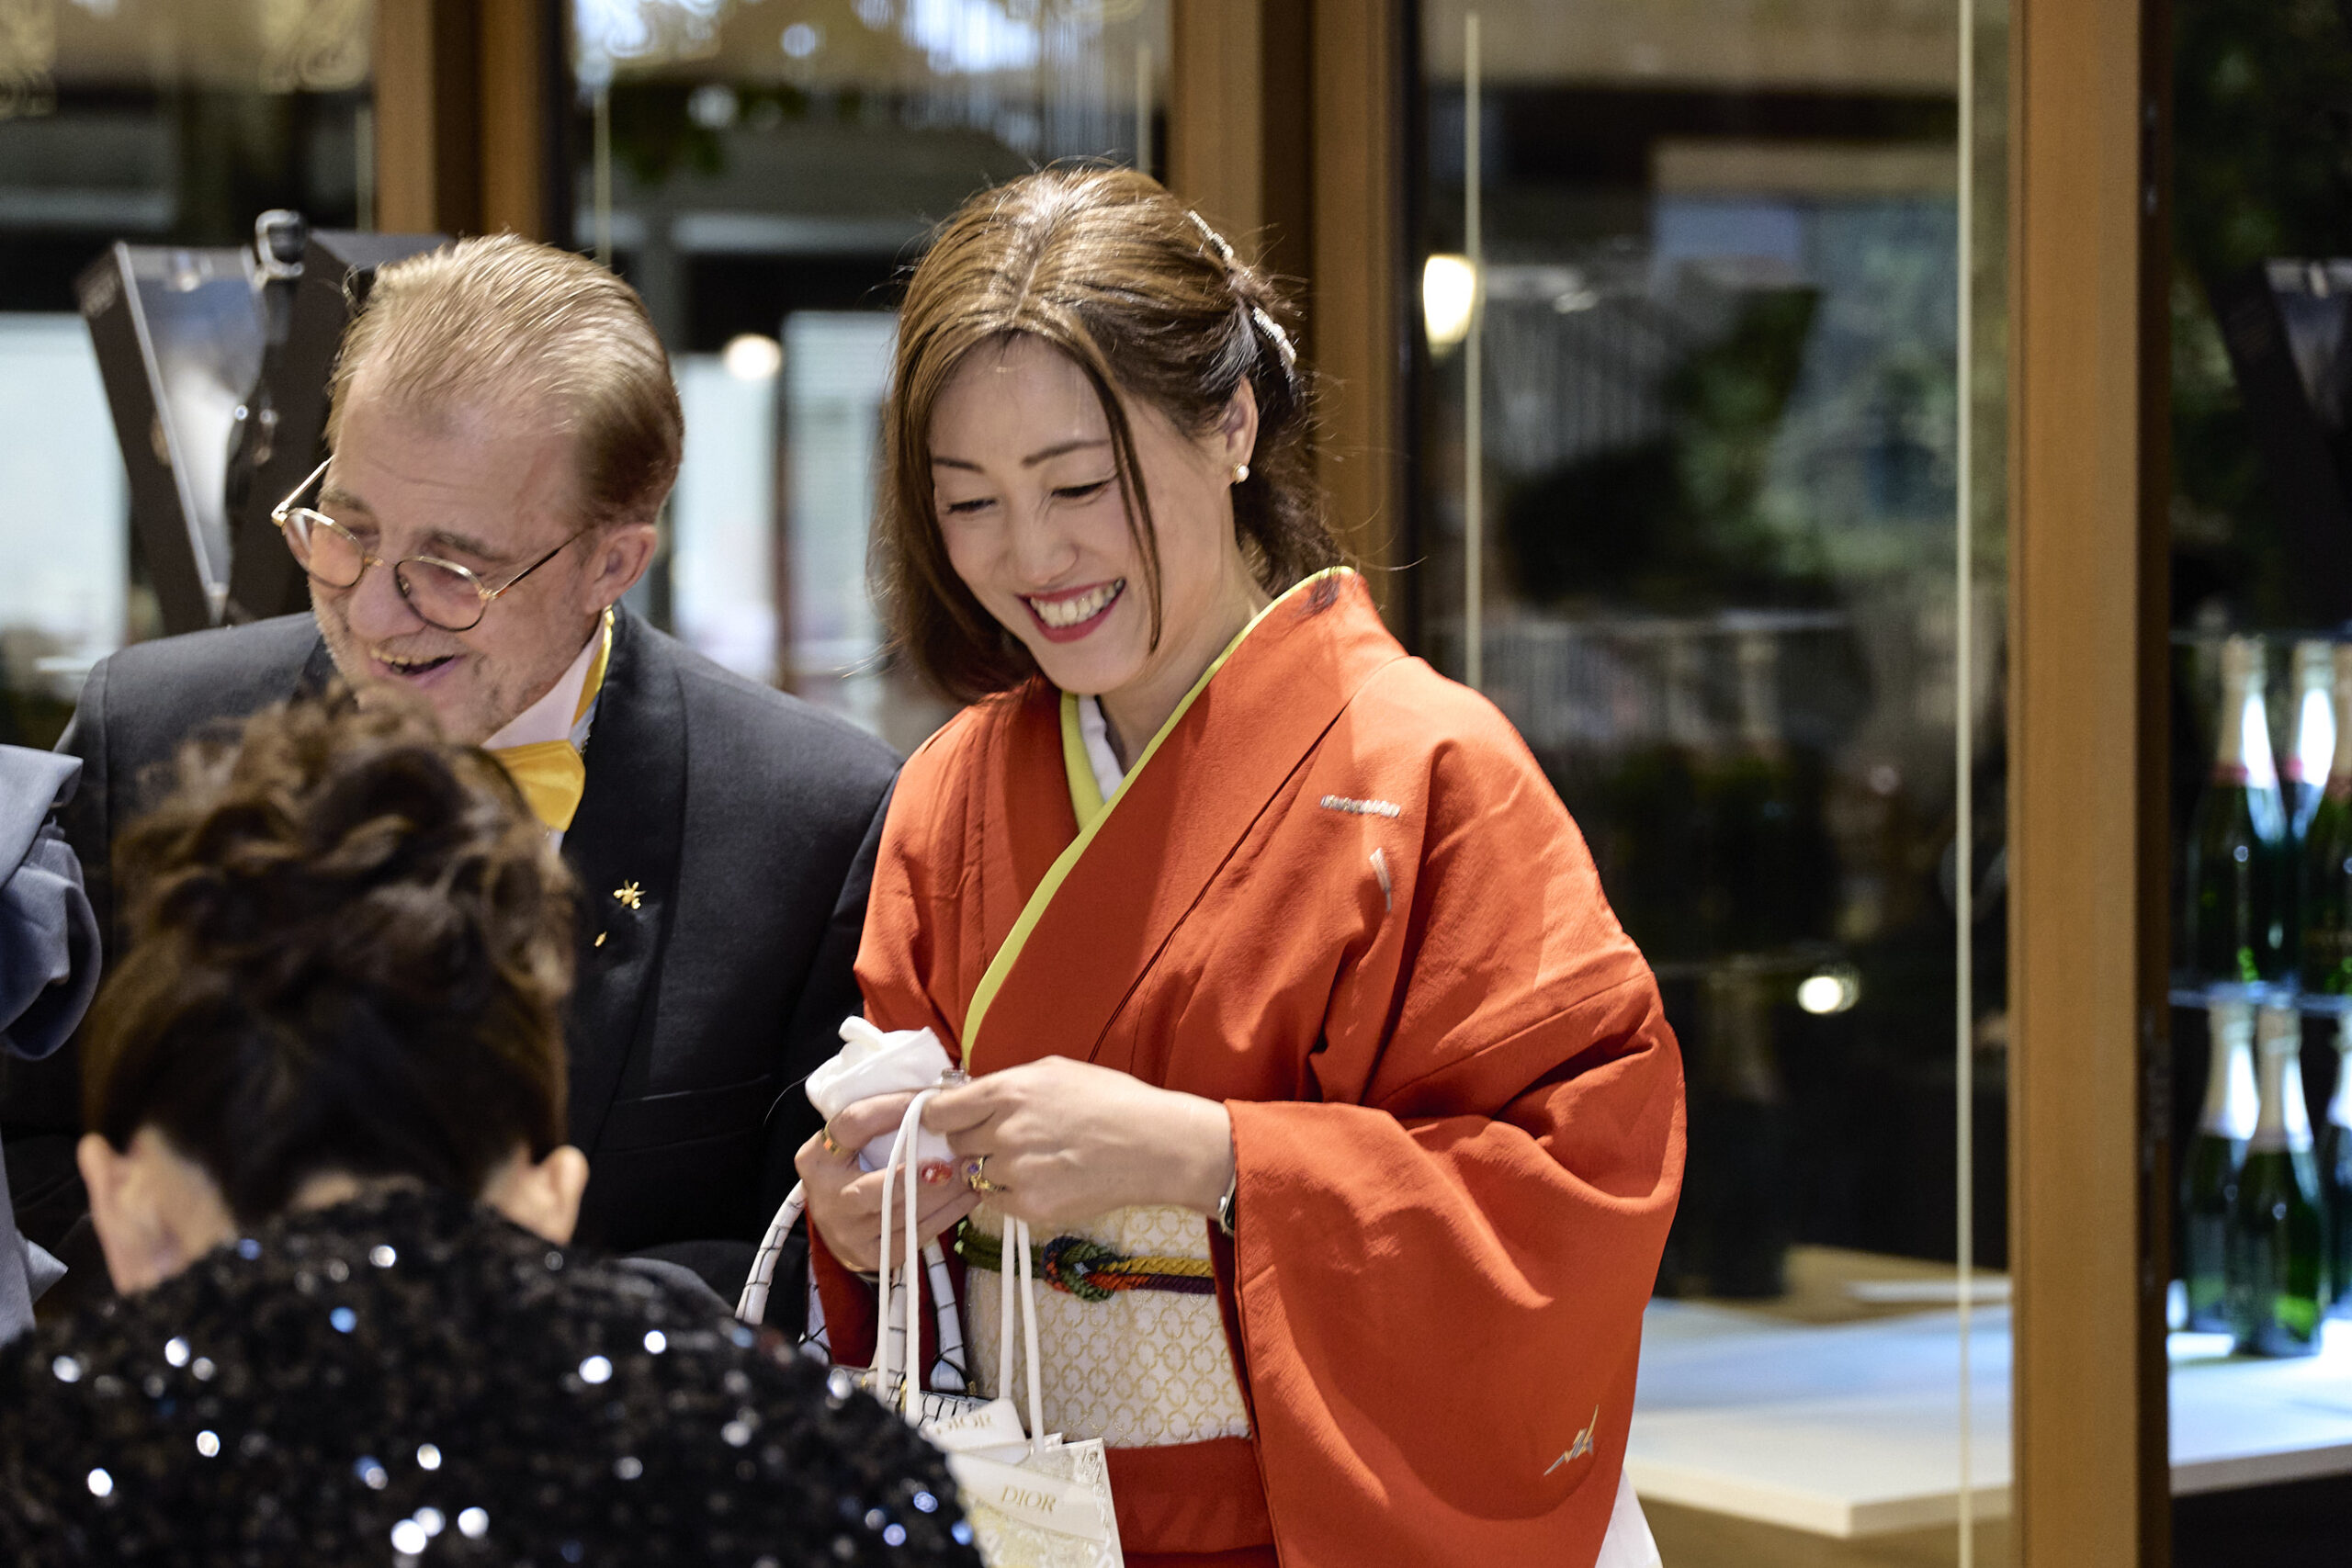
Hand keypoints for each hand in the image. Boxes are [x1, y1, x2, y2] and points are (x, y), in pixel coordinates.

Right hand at [795, 1091, 980, 1275]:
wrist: (838, 1224)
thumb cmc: (853, 1168)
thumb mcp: (851, 1143)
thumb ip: (880, 1122)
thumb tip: (939, 1094)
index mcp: (817, 1157)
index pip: (853, 1124)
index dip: (892, 1108)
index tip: (929, 1099)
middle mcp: (827, 1196)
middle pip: (874, 1188)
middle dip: (916, 1176)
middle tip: (951, 1162)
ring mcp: (847, 1231)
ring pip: (902, 1214)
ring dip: (944, 1194)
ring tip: (972, 1172)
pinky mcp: (871, 1255)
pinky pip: (916, 1234)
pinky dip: (948, 1214)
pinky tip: (969, 1195)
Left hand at [923, 1057, 1234, 1230]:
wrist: (1154, 1145)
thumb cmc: (1111, 1100)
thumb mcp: (1054, 1071)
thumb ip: (1006, 1084)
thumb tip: (970, 1095)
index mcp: (1006, 1092)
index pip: (938, 1111)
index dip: (941, 1116)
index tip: (949, 1120)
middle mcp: (1003, 1132)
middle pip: (955, 1144)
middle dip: (972, 1140)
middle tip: (1006, 1137)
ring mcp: (1014, 1173)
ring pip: (976, 1173)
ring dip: (993, 1167)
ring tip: (1035, 1158)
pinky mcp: (1029, 1206)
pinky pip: (996, 1200)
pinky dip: (1010, 1192)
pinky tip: (1044, 1177)